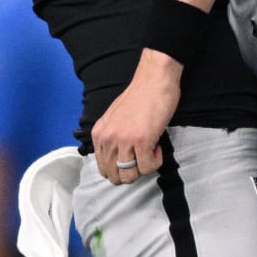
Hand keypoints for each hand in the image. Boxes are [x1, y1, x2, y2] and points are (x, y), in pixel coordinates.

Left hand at [91, 50, 181, 183]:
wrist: (154, 80)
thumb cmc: (139, 97)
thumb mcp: (114, 119)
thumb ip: (111, 138)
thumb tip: (117, 161)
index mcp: (99, 134)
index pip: (103, 169)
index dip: (120, 169)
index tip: (132, 157)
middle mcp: (107, 139)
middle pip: (116, 176)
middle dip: (131, 172)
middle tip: (142, 157)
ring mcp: (124, 140)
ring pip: (129, 176)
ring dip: (143, 168)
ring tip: (150, 150)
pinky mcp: (141, 141)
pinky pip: (147, 167)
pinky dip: (156, 161)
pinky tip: (158, 146)